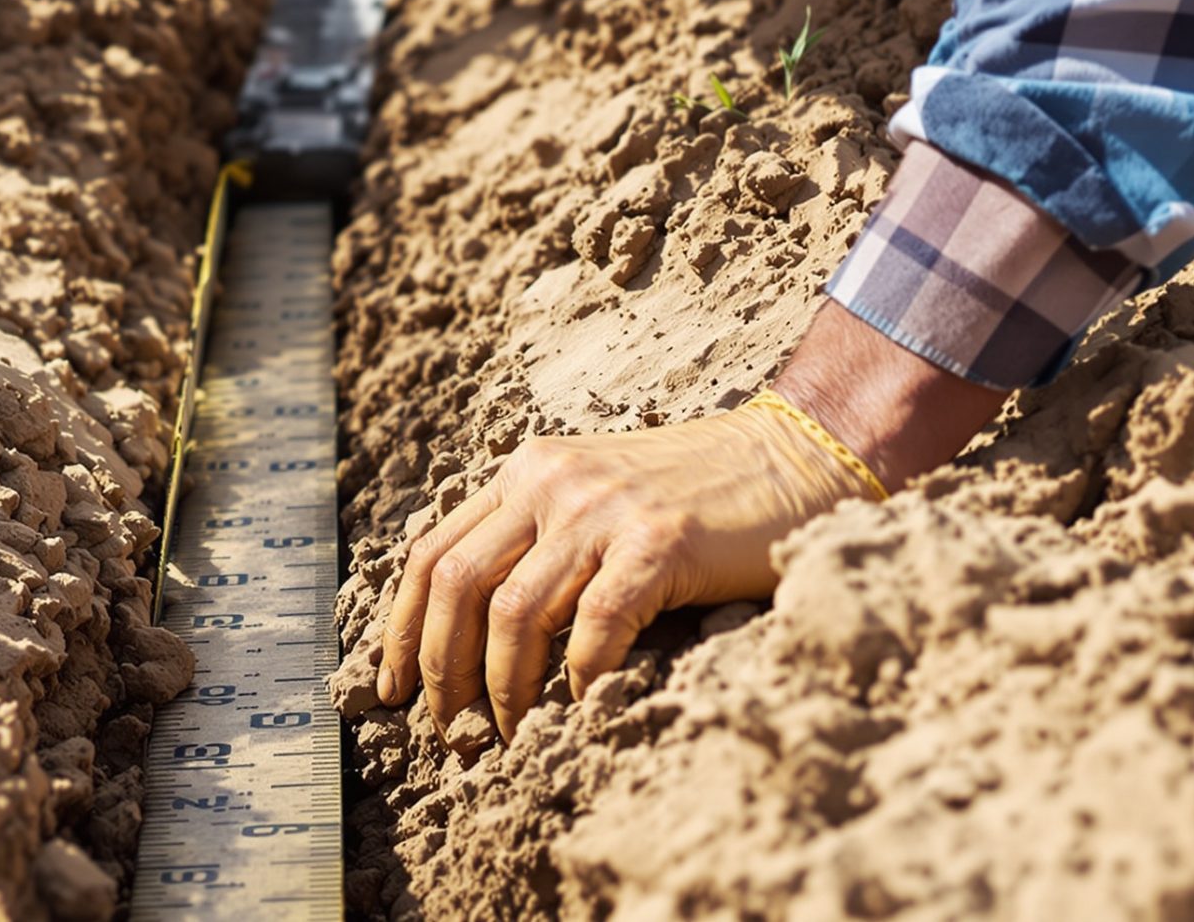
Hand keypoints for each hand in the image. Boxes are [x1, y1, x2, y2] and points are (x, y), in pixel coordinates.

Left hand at [374, 392, 885, 739]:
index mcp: (528, 472)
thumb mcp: (599, 500)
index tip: (392, 686)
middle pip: (456, 584)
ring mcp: (604, 509)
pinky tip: (585, 709)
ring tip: (509, 735)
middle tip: (448, 729)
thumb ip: (543, 544)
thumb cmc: (702, 498)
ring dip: (502, 689)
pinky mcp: (659, 541)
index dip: (402, 627)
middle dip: (439, 669)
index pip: (433, 552)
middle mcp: (551, 481)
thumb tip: (481, 639)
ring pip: (513, 613)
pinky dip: (579, 680)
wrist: (801, 458)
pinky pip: (594, 627)